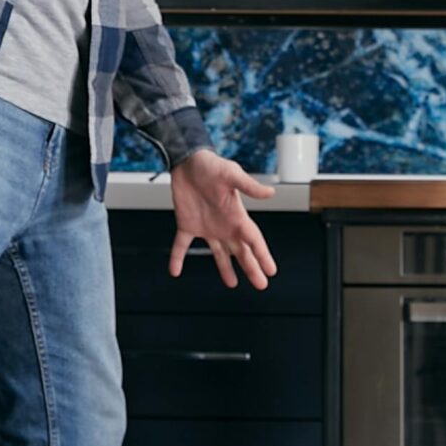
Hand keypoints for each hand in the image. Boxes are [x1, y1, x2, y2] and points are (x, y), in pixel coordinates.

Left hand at [168, 148, 277, 292]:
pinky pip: (181, 246)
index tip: (271, 271)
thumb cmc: (211, 165)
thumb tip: (271, 193)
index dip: (262, 255)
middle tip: (261, 285)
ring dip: (224, 268)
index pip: (253, 240)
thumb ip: (249, 186)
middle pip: (241, 251)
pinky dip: (177, 258)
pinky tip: (175, 271)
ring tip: (232, 284)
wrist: (187, 160)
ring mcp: (206, 227)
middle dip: (251, 268)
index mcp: (237, 215)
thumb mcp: (231, 174)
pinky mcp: (187, 224)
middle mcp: (224, 225)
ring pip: (218, 253)